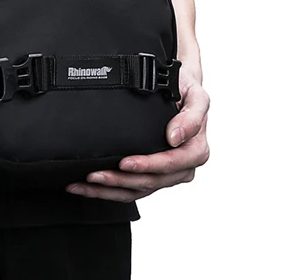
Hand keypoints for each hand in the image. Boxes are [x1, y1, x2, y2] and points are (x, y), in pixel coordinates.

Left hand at [65, 68, 209, 200]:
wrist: (179, 89)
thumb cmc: (185, 90)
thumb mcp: (196, 95)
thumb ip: (192, 116)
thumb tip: (175, 138)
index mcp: (195, 150)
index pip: (171, 165)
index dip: (147, 166)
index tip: (125, 162)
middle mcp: (182, 166)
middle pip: (150, 182)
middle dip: (120, 180)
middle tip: (95, 175)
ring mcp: (166, 174)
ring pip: (137, 190)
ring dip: (109, 190)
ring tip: (84, 184)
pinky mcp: (151, 176)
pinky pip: (131, 190)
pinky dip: (108, 191)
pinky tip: (88, 187)